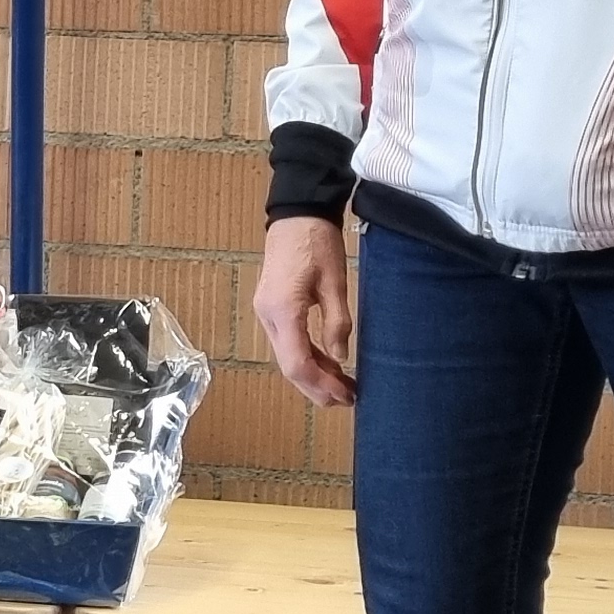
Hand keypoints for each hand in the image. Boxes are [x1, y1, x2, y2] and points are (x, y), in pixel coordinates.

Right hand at [253, 216, 358, 407]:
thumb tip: (339, 358)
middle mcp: (268, 317)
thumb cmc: (317, 243)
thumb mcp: (334, 282)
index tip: (345, 395)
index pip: (297, 363)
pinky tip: (329, 363)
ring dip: (314, 374)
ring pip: (287, 356)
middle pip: (289, 366)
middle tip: (347, 399)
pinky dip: (308, 356)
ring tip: (343, 385)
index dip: (321, 385)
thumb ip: (336, 323)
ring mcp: (267, 313)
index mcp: (282, 311)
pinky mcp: (272, 307)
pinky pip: (288, 342)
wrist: (296, 213)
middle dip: (317, 387)